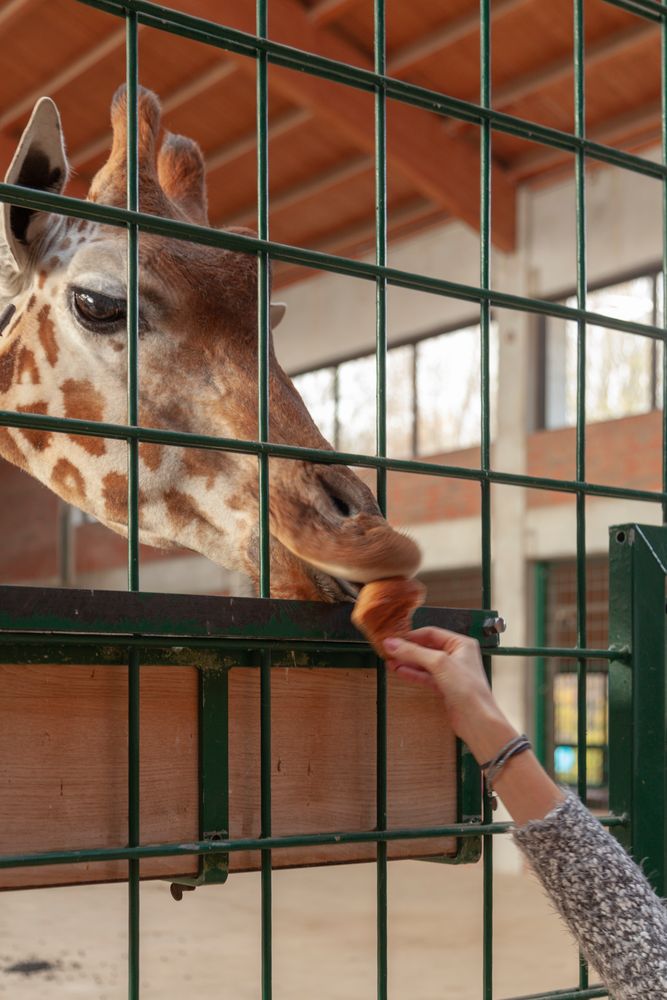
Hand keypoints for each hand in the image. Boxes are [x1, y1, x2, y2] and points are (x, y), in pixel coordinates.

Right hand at [384, 627, 565, 823]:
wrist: (476, 719)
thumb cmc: (468, 688)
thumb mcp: (438, 663)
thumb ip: (413, 652)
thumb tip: (392, 643)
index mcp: (461, 644)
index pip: (431, 633)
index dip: (411, 636)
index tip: (394, 639)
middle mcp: (457, 656)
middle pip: (427, 648)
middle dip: (408, 650)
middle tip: (389, 650)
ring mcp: (451, 673)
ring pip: (425, 663)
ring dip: (408, 662)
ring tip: (390, 661)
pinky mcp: (445, 687)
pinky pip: (425, 677)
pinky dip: (413, 674)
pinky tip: (400, 671)